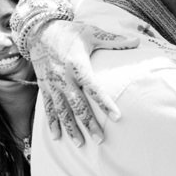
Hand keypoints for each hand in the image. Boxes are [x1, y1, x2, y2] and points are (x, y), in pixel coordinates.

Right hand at [33, 19, 137, 144]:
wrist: (39, 31)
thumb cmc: (69, 32)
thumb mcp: (91, 33)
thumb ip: (113, 40)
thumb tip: (137, 41)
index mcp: (77, 65)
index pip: (93, 88)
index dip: (104, 104)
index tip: (117, 117)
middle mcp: (63, 78)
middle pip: (78, 105)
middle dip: (88, 123)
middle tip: (100, 139)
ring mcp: (52, 85)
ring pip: (62, 111)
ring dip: (70, 128)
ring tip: (79, 144)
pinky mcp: (44, 87)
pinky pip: (48, 108)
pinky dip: (52, 123)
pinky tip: (56, 137)